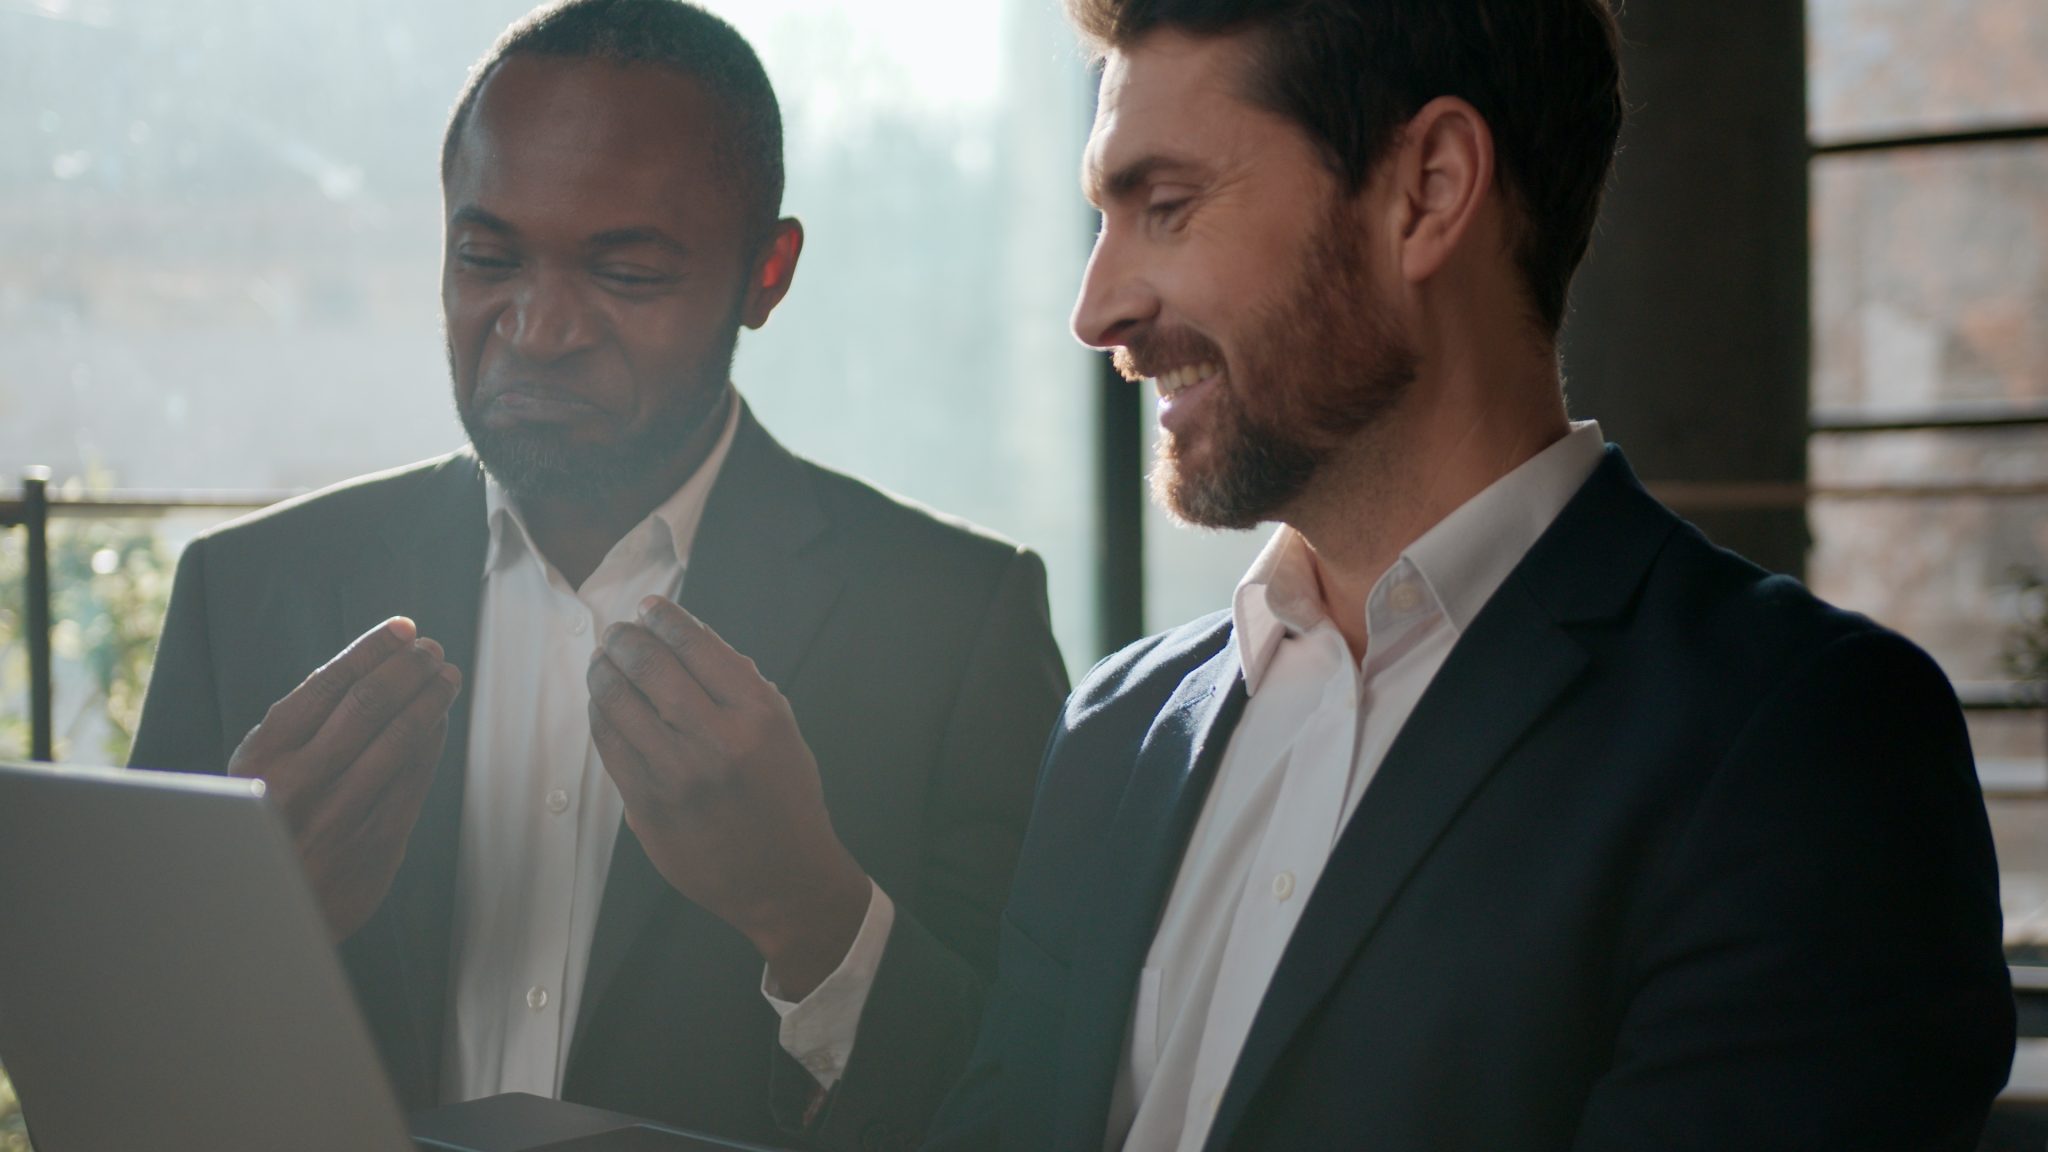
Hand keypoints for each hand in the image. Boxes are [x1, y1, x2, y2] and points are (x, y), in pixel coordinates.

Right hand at [229, 617, 462, 941]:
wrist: (260, 917)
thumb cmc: (264, 830)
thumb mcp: (252, 774)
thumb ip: (296, 729)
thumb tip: (360, 667)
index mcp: (262, 758)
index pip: (327, 685)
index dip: (372, 651)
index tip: (401, 629)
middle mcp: (300, 785)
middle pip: (369, 705)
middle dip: (407, 668)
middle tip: (431, 649)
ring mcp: (340, 817)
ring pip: (400, 739)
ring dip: (430, 698)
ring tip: (445, 674)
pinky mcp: (375, 846)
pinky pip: (415, 780)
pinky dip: (431, 741)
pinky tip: (438, 719)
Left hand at [588, 596, 871, 1000]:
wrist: (783, 879)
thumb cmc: (786, 798)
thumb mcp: (783, 731)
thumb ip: (740, 684)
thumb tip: (688, 636)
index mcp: (758, 715)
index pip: (696, 645)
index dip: (664, 617)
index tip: (650, 607)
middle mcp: (716, 740)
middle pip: (650, 666)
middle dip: (626, 638)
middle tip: (619, 631)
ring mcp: (675, 775)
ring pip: (618, 701)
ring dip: (604, 671)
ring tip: (603, 660)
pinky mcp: (646, 805)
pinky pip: (609, 744)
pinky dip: (601, 714)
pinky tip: (604, 702)